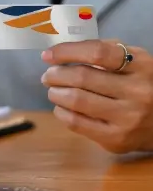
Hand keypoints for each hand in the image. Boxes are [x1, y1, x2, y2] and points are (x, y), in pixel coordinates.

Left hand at [41, 39, 152, 153]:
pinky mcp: (117, 140)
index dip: (66, 51)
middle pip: (82, 77)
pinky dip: (61, 112)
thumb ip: (104, 51)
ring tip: (53, 90)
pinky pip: (76, 123)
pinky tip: (62, 107)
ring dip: (55, 93)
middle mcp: (137, 92)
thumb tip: (63, 51)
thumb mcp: (133, 61)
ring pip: (76, 100)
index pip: (97, 52)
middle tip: (48, 75)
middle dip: (56, 74)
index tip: (48, 55)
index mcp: (141, 66)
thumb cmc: (142, 85)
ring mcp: (127, 118)